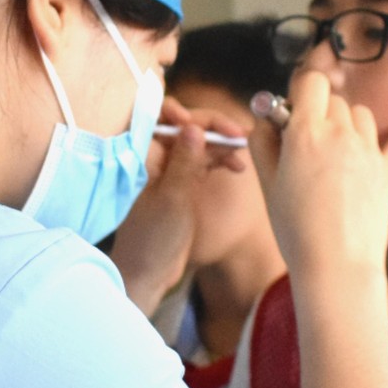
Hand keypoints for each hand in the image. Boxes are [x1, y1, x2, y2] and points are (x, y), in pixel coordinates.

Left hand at [108, 95, 249, 313]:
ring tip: (244, 151)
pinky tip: (238, 167)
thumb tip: (193, 126)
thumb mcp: (172, 197)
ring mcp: (169, 169)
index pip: (164, 119)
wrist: (149, 273)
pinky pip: (202, 161)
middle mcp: (155, 157)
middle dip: (214, 127)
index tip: (210, 125)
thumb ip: (184, 161)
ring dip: (221, 143)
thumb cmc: (153, 238)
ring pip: (198, 143)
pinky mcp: (181, 182)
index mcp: (143, 155)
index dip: (188, 114)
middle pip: (186, 127)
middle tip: (241, 134)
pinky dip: (220, 160)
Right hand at [248, 70, 387, 283]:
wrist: (337, 264)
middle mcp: (341, 134)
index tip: (293, 111)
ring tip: (336, 147)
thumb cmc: (297, 230)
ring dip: (347, 122)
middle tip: (306, 142)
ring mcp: (369, 151)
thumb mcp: (266, 184)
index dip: (300, 92)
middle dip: (320, 112)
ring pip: (361, 115)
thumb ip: (262, 143)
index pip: (310, 82)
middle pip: (334, 100)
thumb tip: (264, 119)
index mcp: (307, 133)